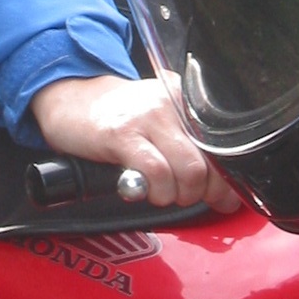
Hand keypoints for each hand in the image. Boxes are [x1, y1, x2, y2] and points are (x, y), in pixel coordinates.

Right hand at [30, 74, 239, 213]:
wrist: (72, 99)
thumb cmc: (120, 118)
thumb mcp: (162, 123)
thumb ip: (192, 148)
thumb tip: (225, 192)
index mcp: (186, 99)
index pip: (223, 147)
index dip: (226, 181)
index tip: (223, 199)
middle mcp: (172, 103)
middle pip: (209, 164)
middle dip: (201, 194)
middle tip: (184, 197)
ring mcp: (148, 116)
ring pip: (188, 171)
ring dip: (177, 196)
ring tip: (162, 192)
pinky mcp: (122, 134)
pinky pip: (155, 173)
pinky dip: (156, 192)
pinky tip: (145, 189)